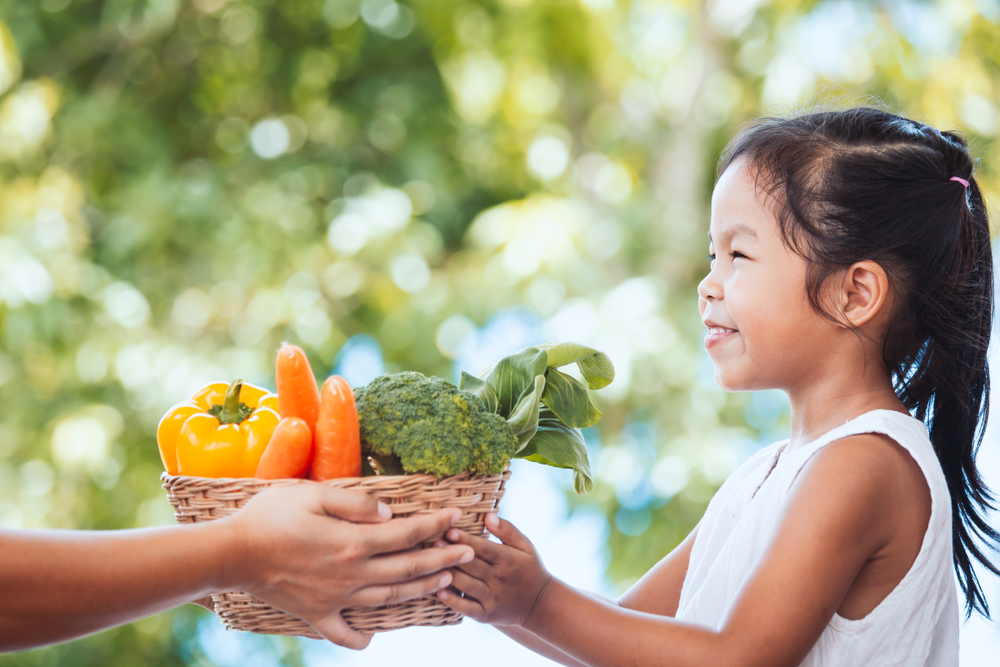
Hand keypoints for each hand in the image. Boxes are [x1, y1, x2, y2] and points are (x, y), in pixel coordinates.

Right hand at [224, 483, 473, 648]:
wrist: (230, 554)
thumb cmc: (270, 516)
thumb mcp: (315, 495)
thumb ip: (357, 504)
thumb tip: (391, 513)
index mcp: (353, 542)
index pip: (407, 533)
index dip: (436, 524)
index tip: (458, 515)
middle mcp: (351, 574)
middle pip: (407, 567)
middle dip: (443, 558)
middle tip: (469, 551)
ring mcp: (335, 599)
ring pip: (389, 598)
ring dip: (420, 589)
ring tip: (444, 581)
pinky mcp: (316, 615)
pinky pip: (344, 633)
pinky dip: (361, 638)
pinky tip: (372, 637)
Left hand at [436, 513, 551, 627]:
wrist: (540, 605)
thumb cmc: (529, 569)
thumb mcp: (526, 546)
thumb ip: (507, 530)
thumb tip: (488, 516)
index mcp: (508, 560)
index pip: (485, 548)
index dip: (467, 540)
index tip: (449, 530)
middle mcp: (500, 579)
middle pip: (473, 566)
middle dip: (453, 555)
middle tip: (432, 544)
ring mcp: (493, 599)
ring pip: (468, 586)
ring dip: (450, 575)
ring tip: (431, 565)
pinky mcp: (487, 615)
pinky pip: (468, 609)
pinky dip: (454, 602)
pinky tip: (440, 593)